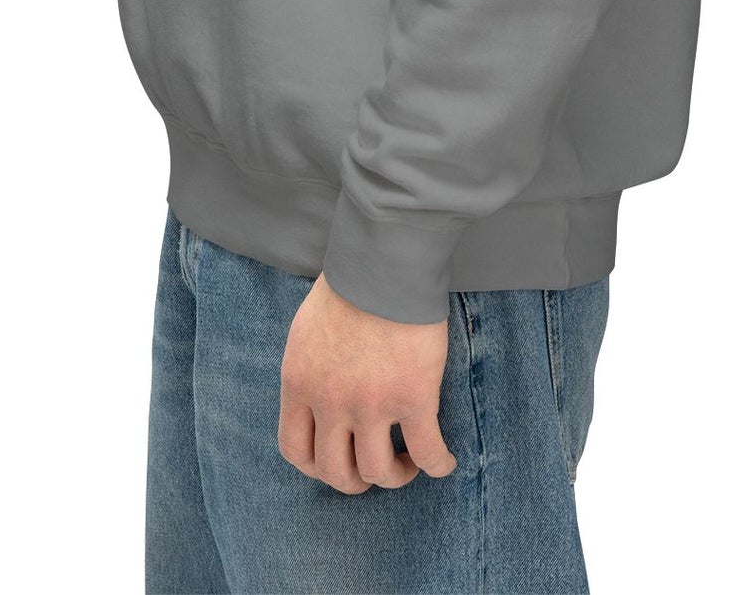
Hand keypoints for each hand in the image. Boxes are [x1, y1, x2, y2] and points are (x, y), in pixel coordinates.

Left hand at [276, 273, 457, 491]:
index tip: (337, 460)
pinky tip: (444, 462)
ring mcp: (371, 405)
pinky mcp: (414, 399)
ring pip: (378, 471)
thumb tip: (320, 394)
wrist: (385, 261)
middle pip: (336, 472)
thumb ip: (310, 370)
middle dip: (356, 479)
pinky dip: (437, 465)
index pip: (295, 450)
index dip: (317, 467)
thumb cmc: (349, 284)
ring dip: (394, 476)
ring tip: (406, 463)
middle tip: (373, 466)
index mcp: (299, 383)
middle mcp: (330, 402)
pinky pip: (427, 453)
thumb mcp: (306, 331)